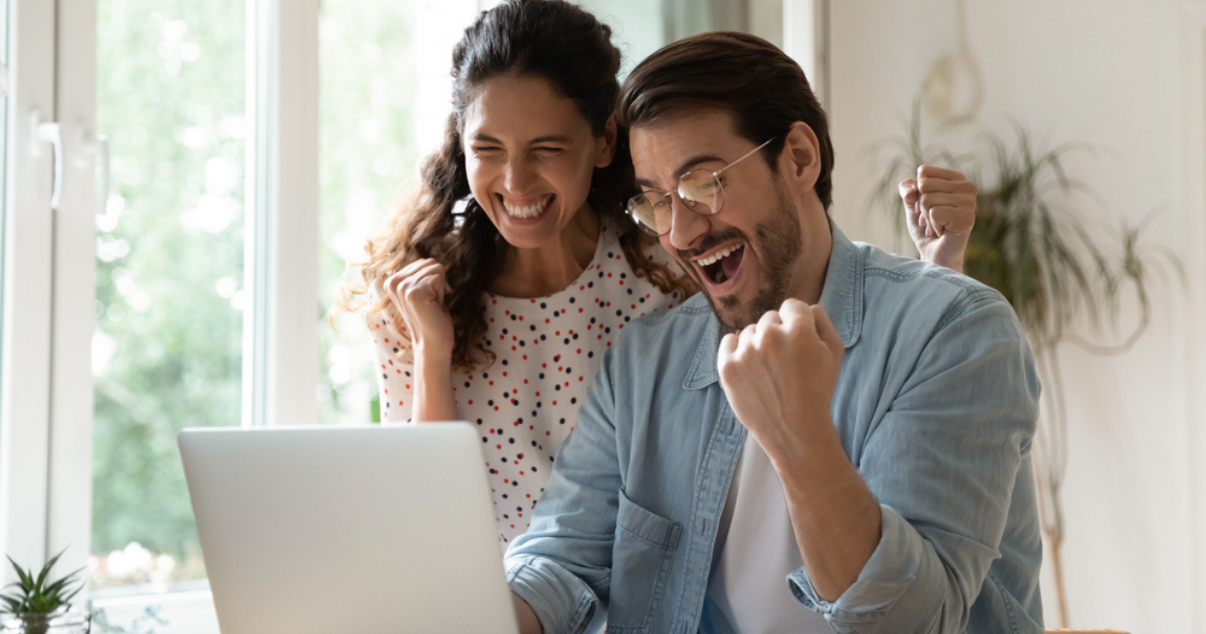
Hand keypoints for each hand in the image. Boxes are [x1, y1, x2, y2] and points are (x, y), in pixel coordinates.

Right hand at [384, 258, 454, 356]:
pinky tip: (434, 307)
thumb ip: (420, 275)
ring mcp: (402, 287)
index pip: (425, 262)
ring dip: (440, 288)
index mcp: (392, 280)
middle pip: (430, 262)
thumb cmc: (432, 316)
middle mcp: (393, 282)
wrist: (433, 342)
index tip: (427, 298)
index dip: (433, 280)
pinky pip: (439, 277)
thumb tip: (430, 260)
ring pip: (436, 268)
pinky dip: (442, 293)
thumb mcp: (422, 290)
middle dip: (438, 282)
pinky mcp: (413, 292)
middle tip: (431, 302)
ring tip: (431, 305)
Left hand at [717, 299, 843, 461]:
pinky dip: (736, 350)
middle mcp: (770, 336)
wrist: (795, 430)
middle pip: (770, 318)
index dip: (797, 324)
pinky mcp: (727, 367)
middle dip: (778, 334)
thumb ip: (822, 321)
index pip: (792, 306)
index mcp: (799, 330)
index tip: (798, 343)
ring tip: (770, 371)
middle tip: (785, 361)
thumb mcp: (835, 353)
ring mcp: (746, 351)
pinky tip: (749, 367)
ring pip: (749, 331)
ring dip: (758, 345)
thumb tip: (806, 307)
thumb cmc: (818, 391)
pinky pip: (728, 341)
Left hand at [899, 165, 975, 272]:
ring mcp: (970, 203)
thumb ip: (907, 189)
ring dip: (926, 218)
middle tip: (933, 220)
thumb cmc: (925, 228)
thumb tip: (912, 189)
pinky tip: (943, 232)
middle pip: (924, 185)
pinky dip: (932, 225)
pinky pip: (934, 212)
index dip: (918, 192)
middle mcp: (967, 187)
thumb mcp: (912, 205)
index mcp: (957, 178)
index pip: (924, 172)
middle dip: (921, 207)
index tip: (928, 208)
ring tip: (938, 227)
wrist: (934, 255)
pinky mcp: (967, 218)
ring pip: (927, 199)